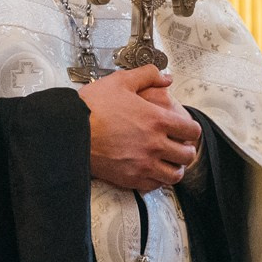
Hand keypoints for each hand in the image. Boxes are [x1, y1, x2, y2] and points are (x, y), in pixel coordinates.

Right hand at [79, 66, 201, 191]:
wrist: (69, 131)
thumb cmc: (93, 106)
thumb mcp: (120, 81)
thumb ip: (147, 75)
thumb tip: (166, 77)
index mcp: (157, 120)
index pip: (191, 131)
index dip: (191, 130)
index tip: (186, 130)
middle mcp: (155, 144)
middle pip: (187, 155)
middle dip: (186, 150)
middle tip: (179, 147)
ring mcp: (143, 164)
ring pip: (174, 175)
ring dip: (175, 168)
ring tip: (168, 162)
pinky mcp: (130, 178)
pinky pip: (155, 186)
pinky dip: (157, 180)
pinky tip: (151, 171)